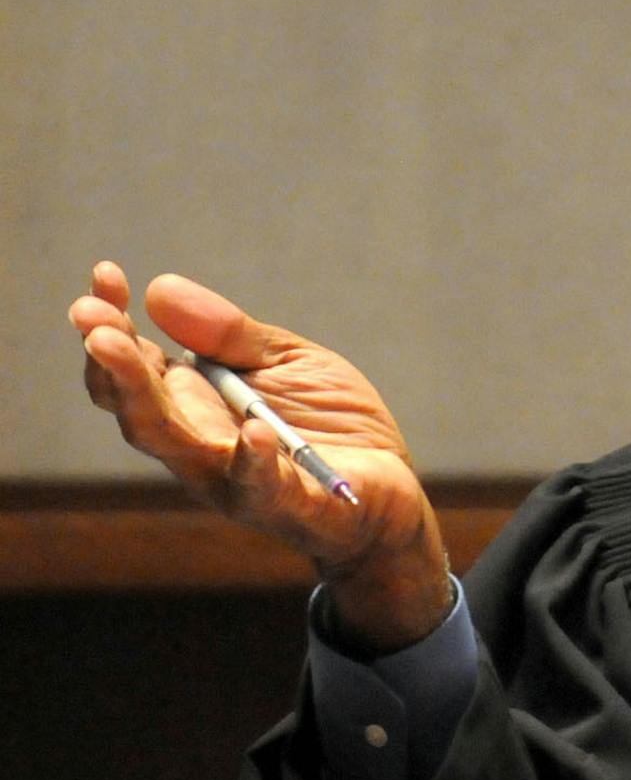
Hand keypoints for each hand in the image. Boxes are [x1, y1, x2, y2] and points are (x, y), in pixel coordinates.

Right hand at [69, 261, 451, 651]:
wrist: (388, 489)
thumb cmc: (329, 423)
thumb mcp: (287, 362)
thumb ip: (229, 334)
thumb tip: (160, 289)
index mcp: (193, 404)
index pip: (134, 366)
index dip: (112, 323)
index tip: (105, 274)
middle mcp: (199, 445)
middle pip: (139, 409)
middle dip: (113, 363)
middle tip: (93, 320)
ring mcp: (236, 479)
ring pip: (179, 446)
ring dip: (148, 402)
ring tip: (127, 349)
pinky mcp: (288, 504)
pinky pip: (263, 486)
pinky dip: (256, 459)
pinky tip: (255, 429)